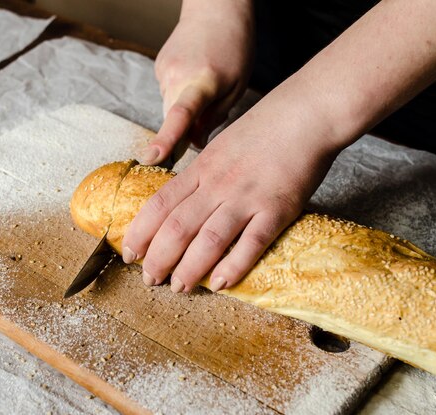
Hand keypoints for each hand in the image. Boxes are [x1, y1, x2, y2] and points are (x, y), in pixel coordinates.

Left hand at [123, 90, 341, 292]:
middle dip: (158, 258)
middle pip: (177, 227)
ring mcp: (246, 197)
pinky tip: (221, 284)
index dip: (141, 232)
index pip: (160, 204)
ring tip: (179, 288)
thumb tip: (181, 200)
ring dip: (189, 269)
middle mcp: (217, 184)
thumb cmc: (264, 129)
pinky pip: (251, 244)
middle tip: (150, 279)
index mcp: (201, 168)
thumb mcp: (220, 146)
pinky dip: (233, 266)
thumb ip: (201, 173)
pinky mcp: (276, 209)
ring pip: (208, 240)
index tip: (129, 252)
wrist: (306, 114)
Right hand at [142, 0, 254, 164]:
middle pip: (173, 120)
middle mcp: (177, 76)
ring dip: (184, 107)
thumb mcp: (237, 86)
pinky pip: (167, 93)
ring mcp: (164, 71)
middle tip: (210, 110)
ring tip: (205, 83)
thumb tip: (194, 144)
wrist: (215, 8)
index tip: (152, 158)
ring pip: (169, 107)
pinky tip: (193, 76)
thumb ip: (214, 118)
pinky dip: (179, 94)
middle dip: (186, 127)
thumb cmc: (235, 46)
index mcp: (202, 82)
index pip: (180, 116)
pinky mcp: (159, 67)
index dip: (167, 139)